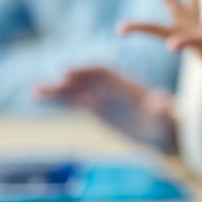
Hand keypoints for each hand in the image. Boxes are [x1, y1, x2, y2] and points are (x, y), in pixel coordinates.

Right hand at [36, 66, 175, 150]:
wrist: (158, 130)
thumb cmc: (163, 120)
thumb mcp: (163, 114)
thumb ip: (162, 106)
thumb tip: (165, 101)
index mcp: (124, 83)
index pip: (102, 72)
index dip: (86, 71)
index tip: (70, 72)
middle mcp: (108, 87)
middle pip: (85, 80)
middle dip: (70, 81)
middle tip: (55, 82)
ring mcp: (98, 96)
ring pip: (73, 90)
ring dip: (56, 89)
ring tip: (36, 90)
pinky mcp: (91, 107)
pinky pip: (70, 100)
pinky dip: (55, 98)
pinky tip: (37, 96)